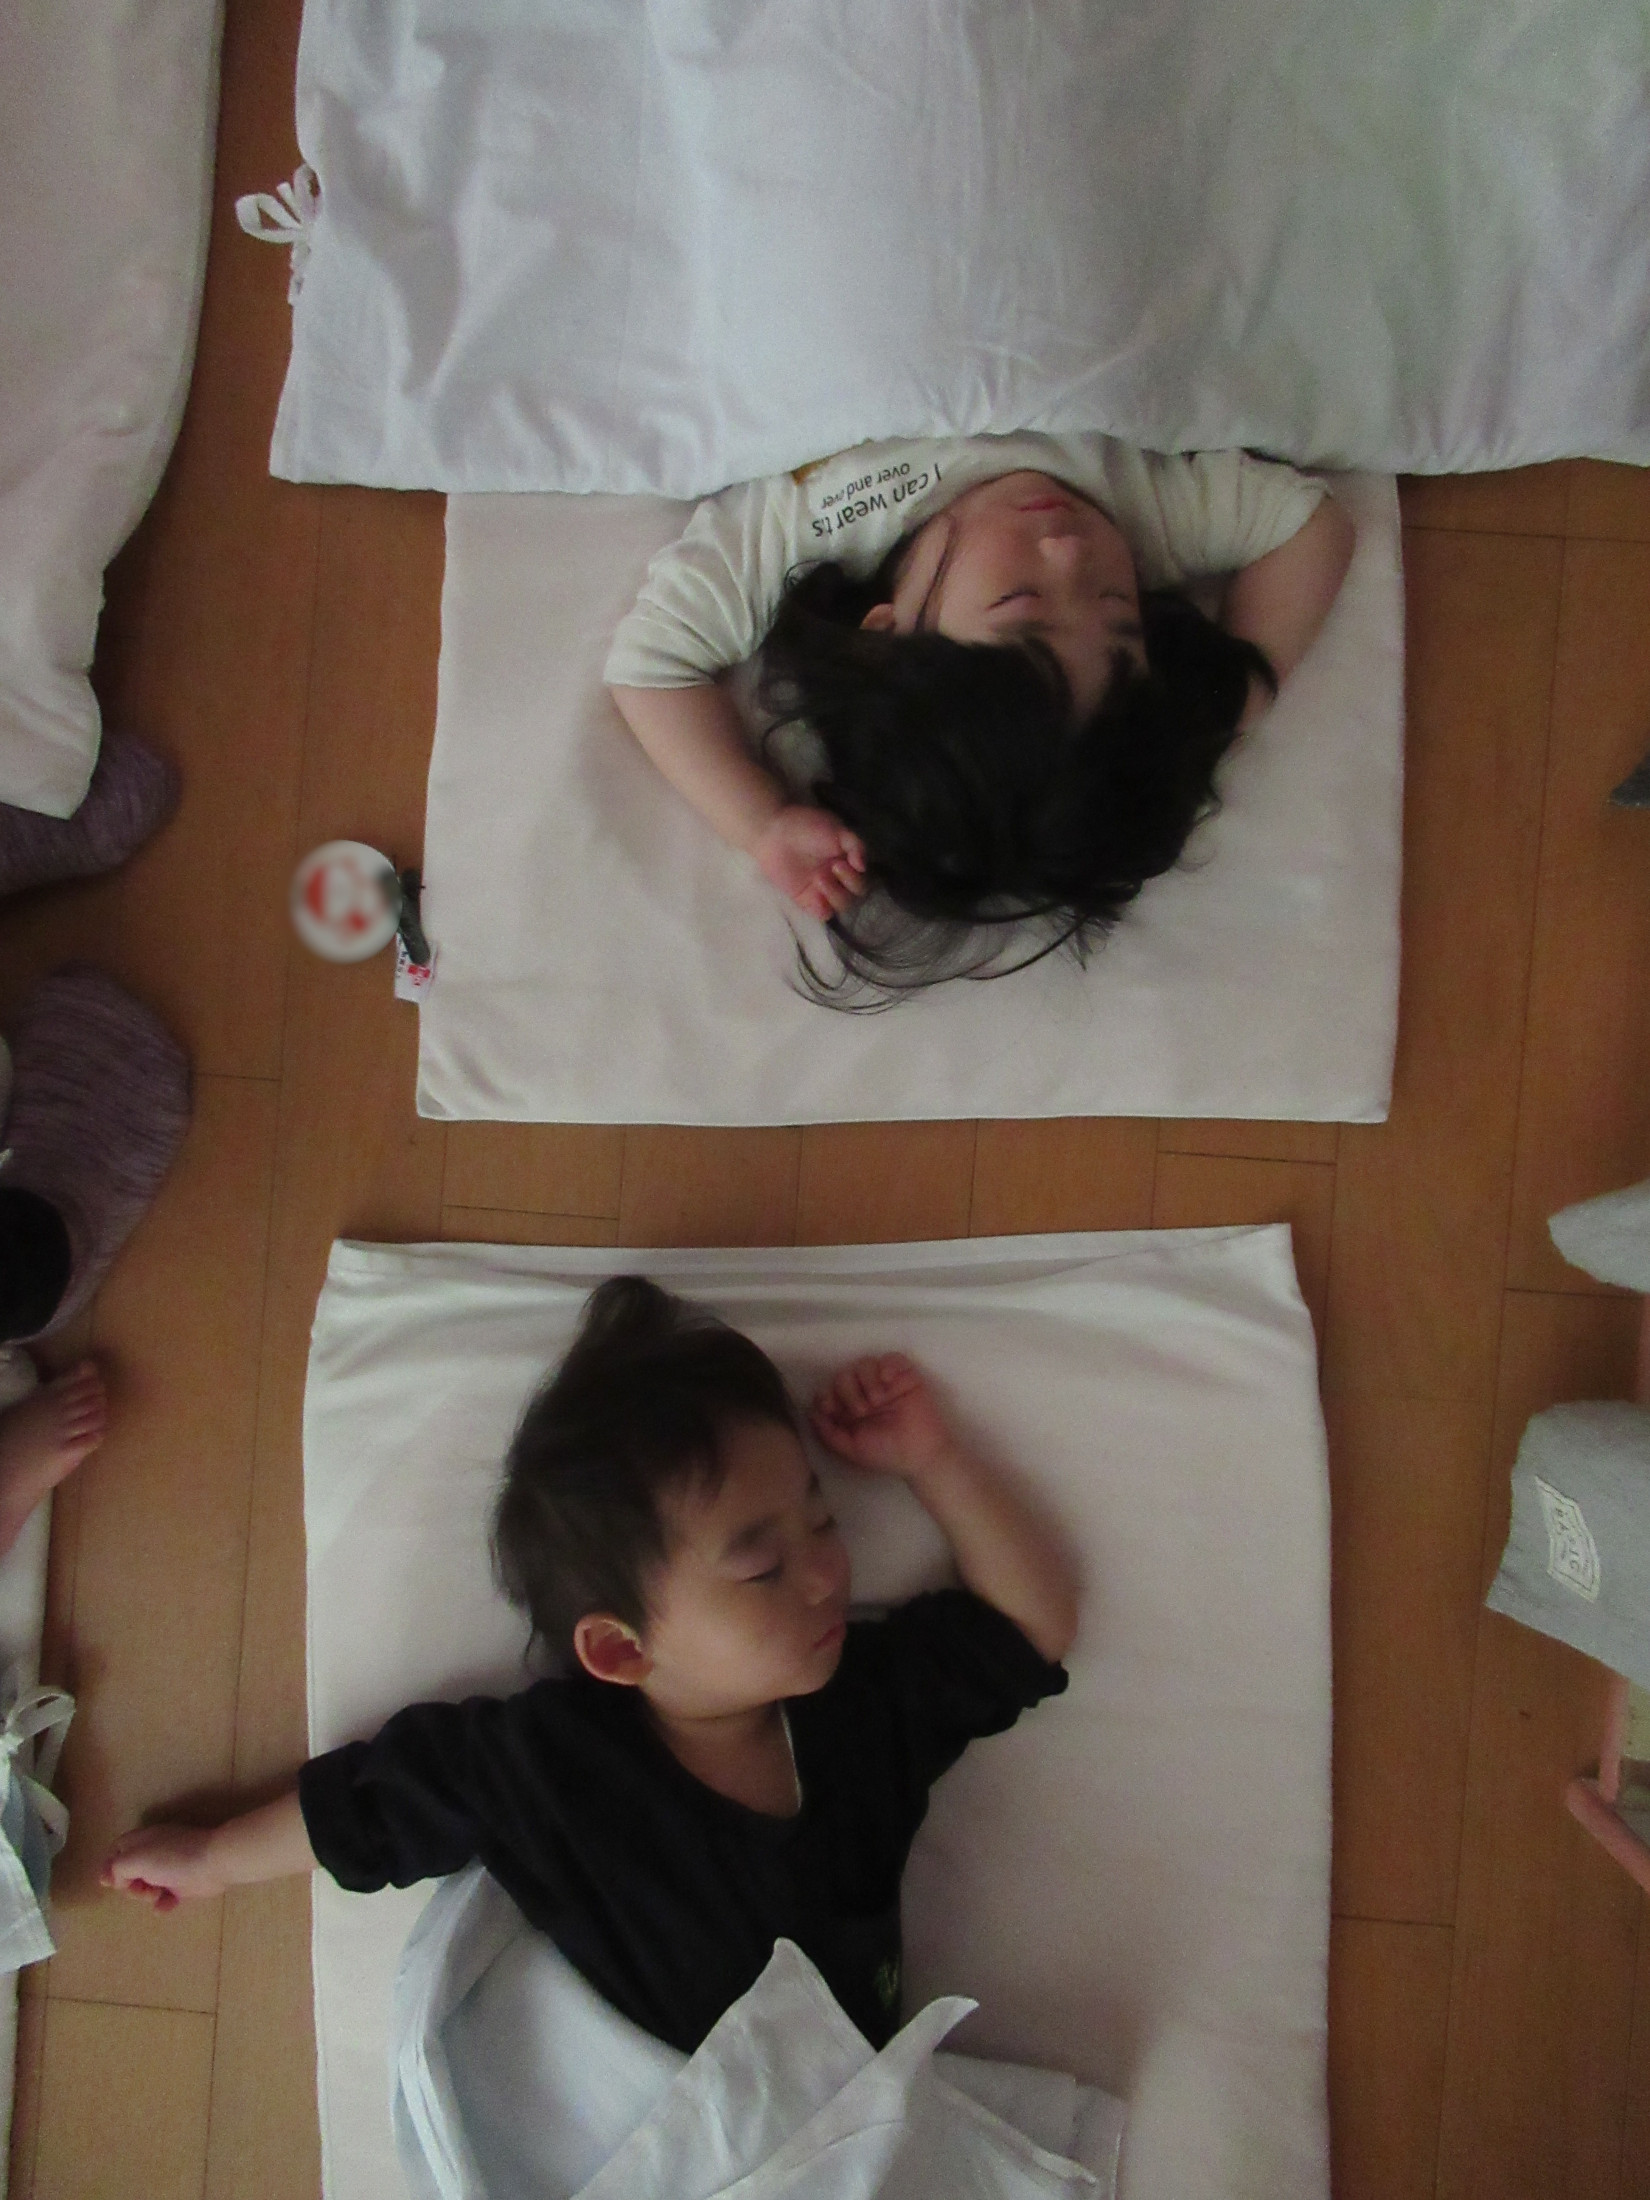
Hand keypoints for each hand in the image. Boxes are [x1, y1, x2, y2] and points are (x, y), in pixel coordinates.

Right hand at [101, 1823, 228, 1909]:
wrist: (213, 1863)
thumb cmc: (171, 1858)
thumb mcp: (135, 1858)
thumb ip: (117, 1867)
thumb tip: (116, 1879)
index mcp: (142, 1840)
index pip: (117, 1849)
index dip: (110, 1866)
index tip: (110, 1883)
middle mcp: (154, 1852)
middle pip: (129, 1873)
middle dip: (130, 1886)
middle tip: (140, 1888)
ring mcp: (169, 1868)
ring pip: (145, 1887)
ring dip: (146, 1895)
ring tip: (157, 1895)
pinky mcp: (182, 1884)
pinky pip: (165, 1897)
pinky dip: (163, 1903)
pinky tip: (167, 1904)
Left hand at [751, 806, 866, 920]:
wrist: (772, 832)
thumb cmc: (805, 826)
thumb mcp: (837, 829)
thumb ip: (856, 845)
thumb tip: (863, 866)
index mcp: (847, 862)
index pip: (863, 879)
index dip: (856, 876)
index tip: (841, 861)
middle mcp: (837, 878)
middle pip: (856, 895)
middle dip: (849, 883)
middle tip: (833, 867)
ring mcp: (822, 890)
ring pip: (842, 906)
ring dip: (836, 895)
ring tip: (819, 878)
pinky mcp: (805, 900)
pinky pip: (822, 913)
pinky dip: (824, 909)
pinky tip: (817, 897)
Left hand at [810, 1355, 956, 1480]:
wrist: (920, 1455)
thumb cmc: (885, 1454)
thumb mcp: (851, 1449)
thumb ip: (829, 1433)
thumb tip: (810, 1412)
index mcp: (849, 1409)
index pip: (829, 1390)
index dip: (827, 1395)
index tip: (832, 1409)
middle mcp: (864, 1392)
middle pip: (844, 1374)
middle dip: (847, 1391)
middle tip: (861, 1411)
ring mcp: (885, 1383)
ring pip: (865, 1363)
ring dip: (867, 1380)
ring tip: (877, 1401)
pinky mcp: (905, 1376)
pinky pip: (892, 1358)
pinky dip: (887, 1365)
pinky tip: (888, 1381)